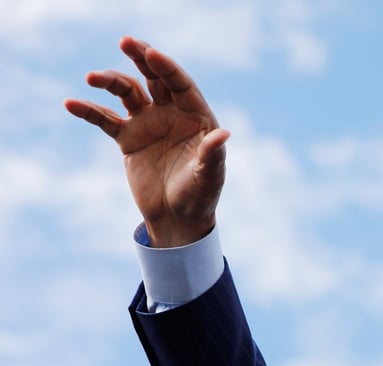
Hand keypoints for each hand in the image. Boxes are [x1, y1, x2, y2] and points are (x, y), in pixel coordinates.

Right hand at [64, 36, 228, 247]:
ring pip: (128, 92)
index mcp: (196, 117)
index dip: (167, 68)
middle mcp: (172, 114)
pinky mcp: (128, 138)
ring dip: (111, 81)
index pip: (181, 85)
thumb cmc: (200, 197)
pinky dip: (89, 110)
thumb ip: (212, 154)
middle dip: (142, 58)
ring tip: (92, 77)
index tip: (152, 54)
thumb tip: (223, 134)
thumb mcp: (209, 177)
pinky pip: (105, 119)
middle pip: (155, 79)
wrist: (177, 218)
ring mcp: (149, 123)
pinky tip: (71, 103)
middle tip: (127, 41)